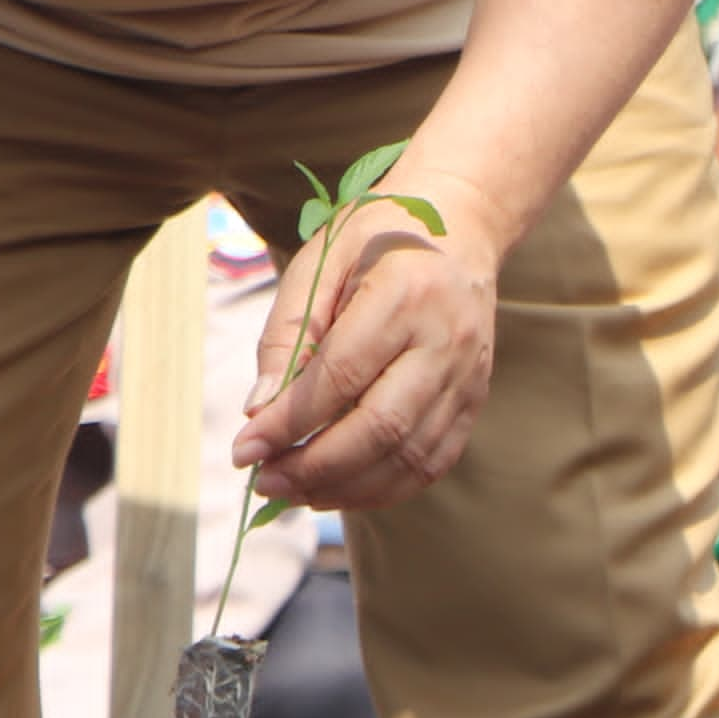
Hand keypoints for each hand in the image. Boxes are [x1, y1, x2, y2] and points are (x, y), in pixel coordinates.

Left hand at [235, 182, 503, 510]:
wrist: (462, 224)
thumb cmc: (376, 238)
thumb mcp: (319, 262)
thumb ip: (288, 334)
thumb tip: (259, 410)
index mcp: (406, 295)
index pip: (341, 376)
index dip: (289, 422)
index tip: (243, 450)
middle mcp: (447, 340)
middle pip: (380, 427)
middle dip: (314, 465)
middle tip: (264, 481)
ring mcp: (468, 374)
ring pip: (410, 455)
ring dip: (347, 486)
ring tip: (294, 492)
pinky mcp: (475, 398)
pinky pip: (434, 461)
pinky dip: (385, 488)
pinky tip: (339, 489)